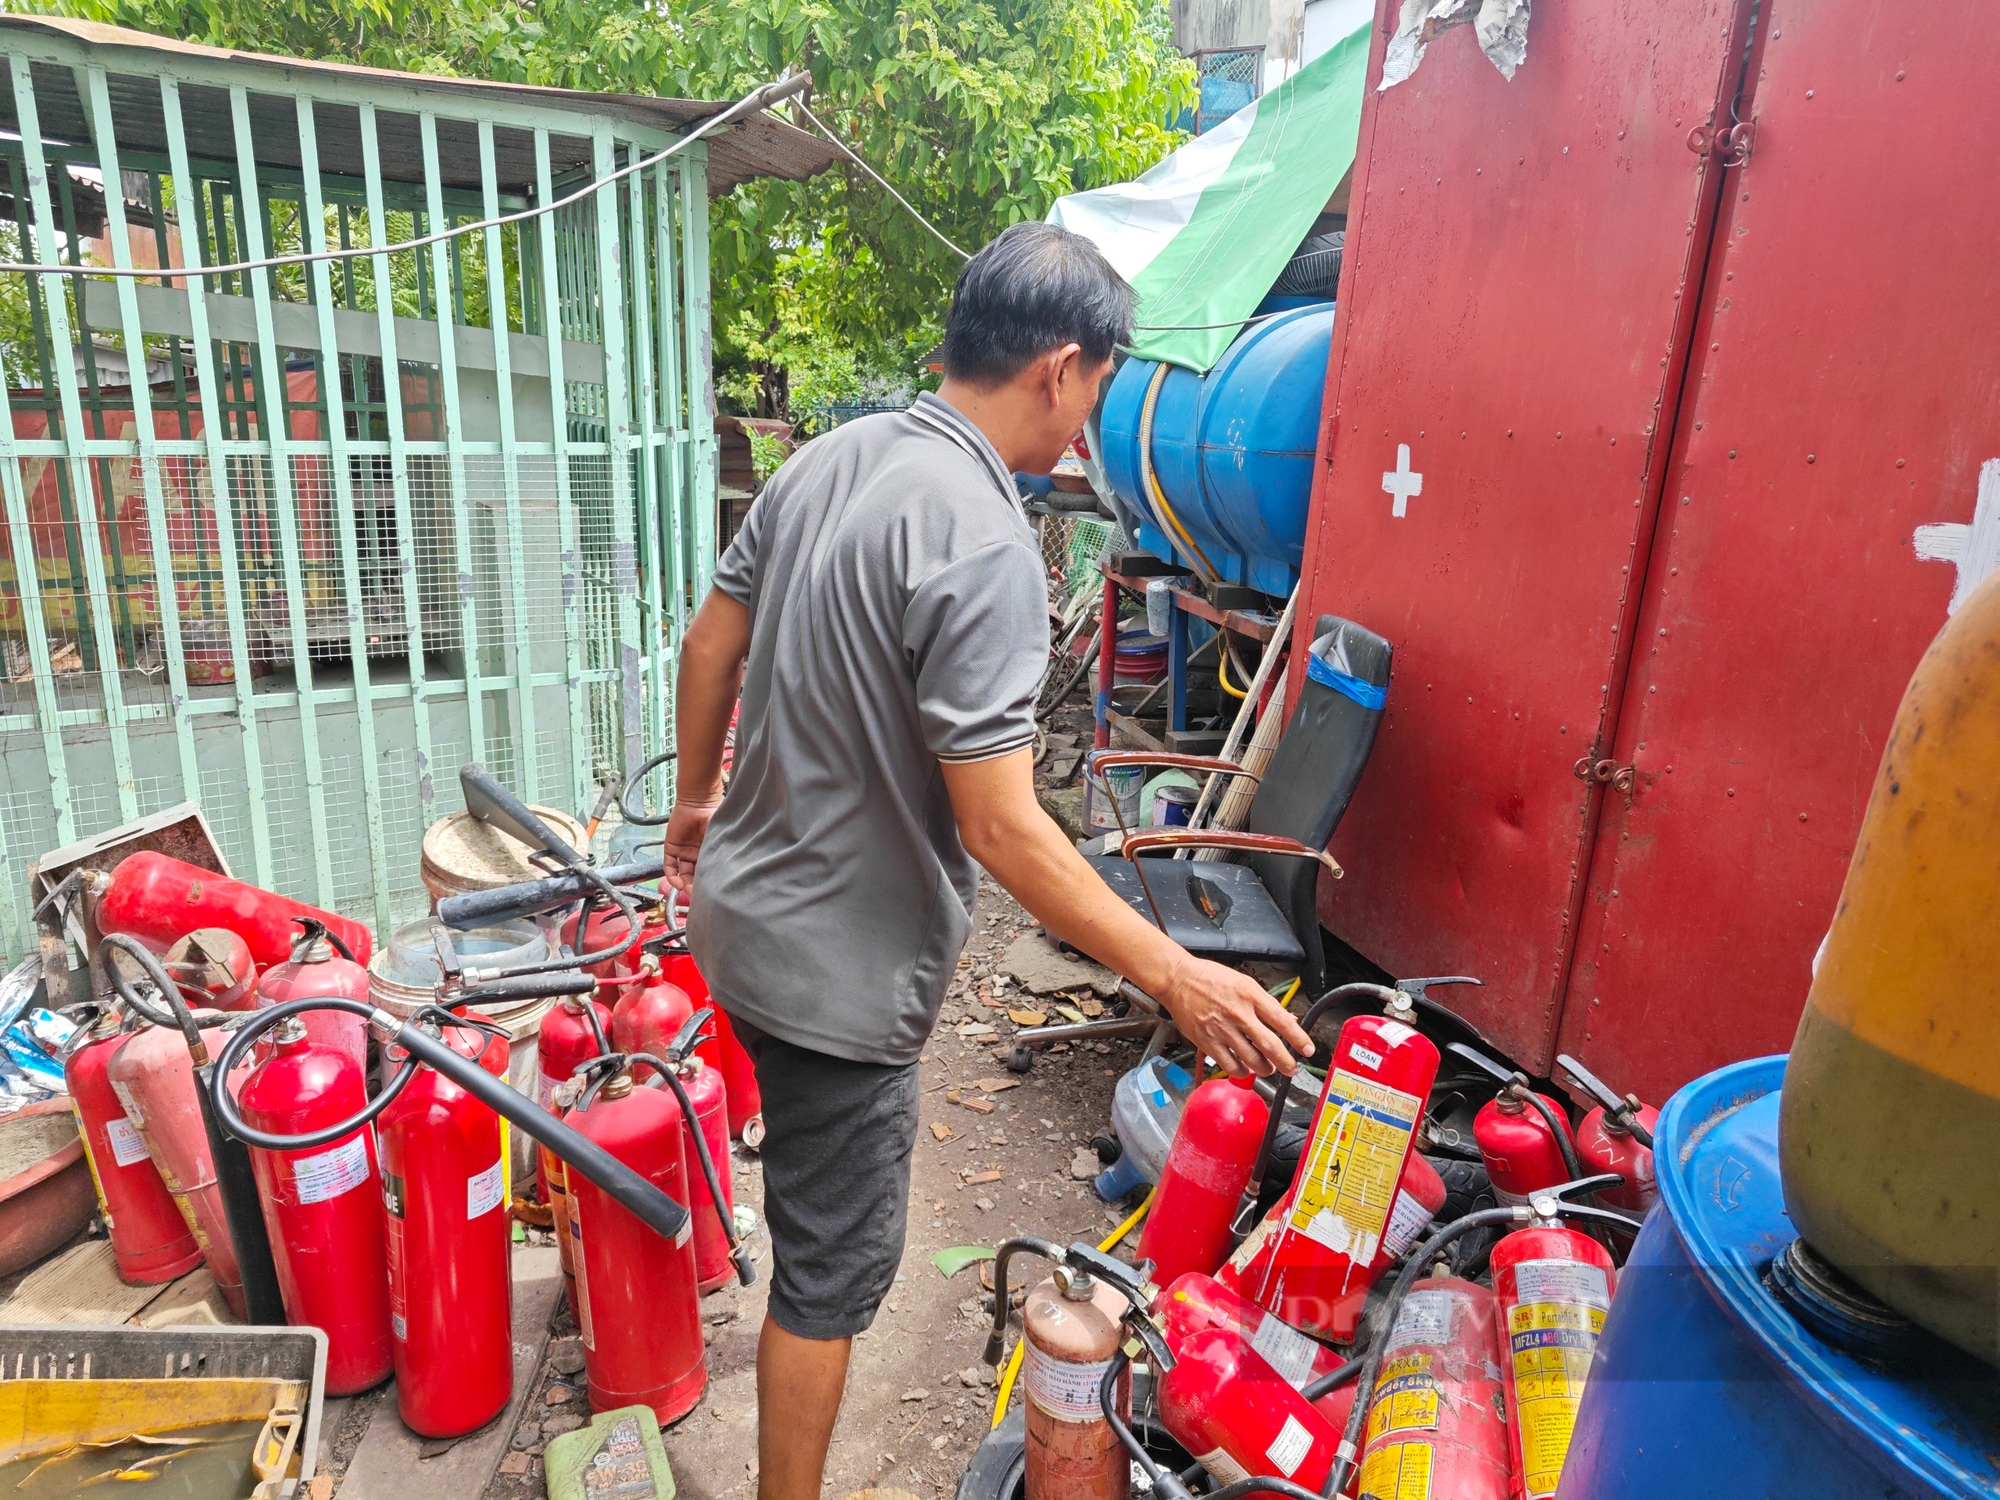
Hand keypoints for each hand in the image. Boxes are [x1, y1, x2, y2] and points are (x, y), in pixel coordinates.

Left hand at [660, 791, 724, 894]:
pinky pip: (669, 865)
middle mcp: (696, 853)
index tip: (710, 893)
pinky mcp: (671, 847)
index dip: (708, 882)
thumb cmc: (713, 814)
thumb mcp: (721, 835)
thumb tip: (728, 870)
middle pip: (694, 875)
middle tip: (698, 895)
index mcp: (709, 851)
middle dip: (696, 887)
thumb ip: (723, 850)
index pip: (707, 871)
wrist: (698, 800)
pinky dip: (672, 876)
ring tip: (688, 890)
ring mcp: (683, 851)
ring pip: (681, 873)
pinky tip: (677, 883)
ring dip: (683, 884)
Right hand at [1157, 956, 1313, 1076]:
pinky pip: (1230, 1065)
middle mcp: (1239, 1014)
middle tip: (1292, 1068)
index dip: (1299, 1039)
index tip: (1308, 1049)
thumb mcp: (1244, 982)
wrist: (1179, 980)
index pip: (1283, 1021)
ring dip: (1265, 1069)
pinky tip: (1245, 1069)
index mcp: (1251, 996)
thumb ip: (1264, 1002)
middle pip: (1270, 1046)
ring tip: (1268, 1068)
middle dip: (1286, 1062)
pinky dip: (1242, 1071)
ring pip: (1252, 1060)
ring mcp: (1223, 1030)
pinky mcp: (1208, 1042)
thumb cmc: (1210, 979)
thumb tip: (1285, 1019)